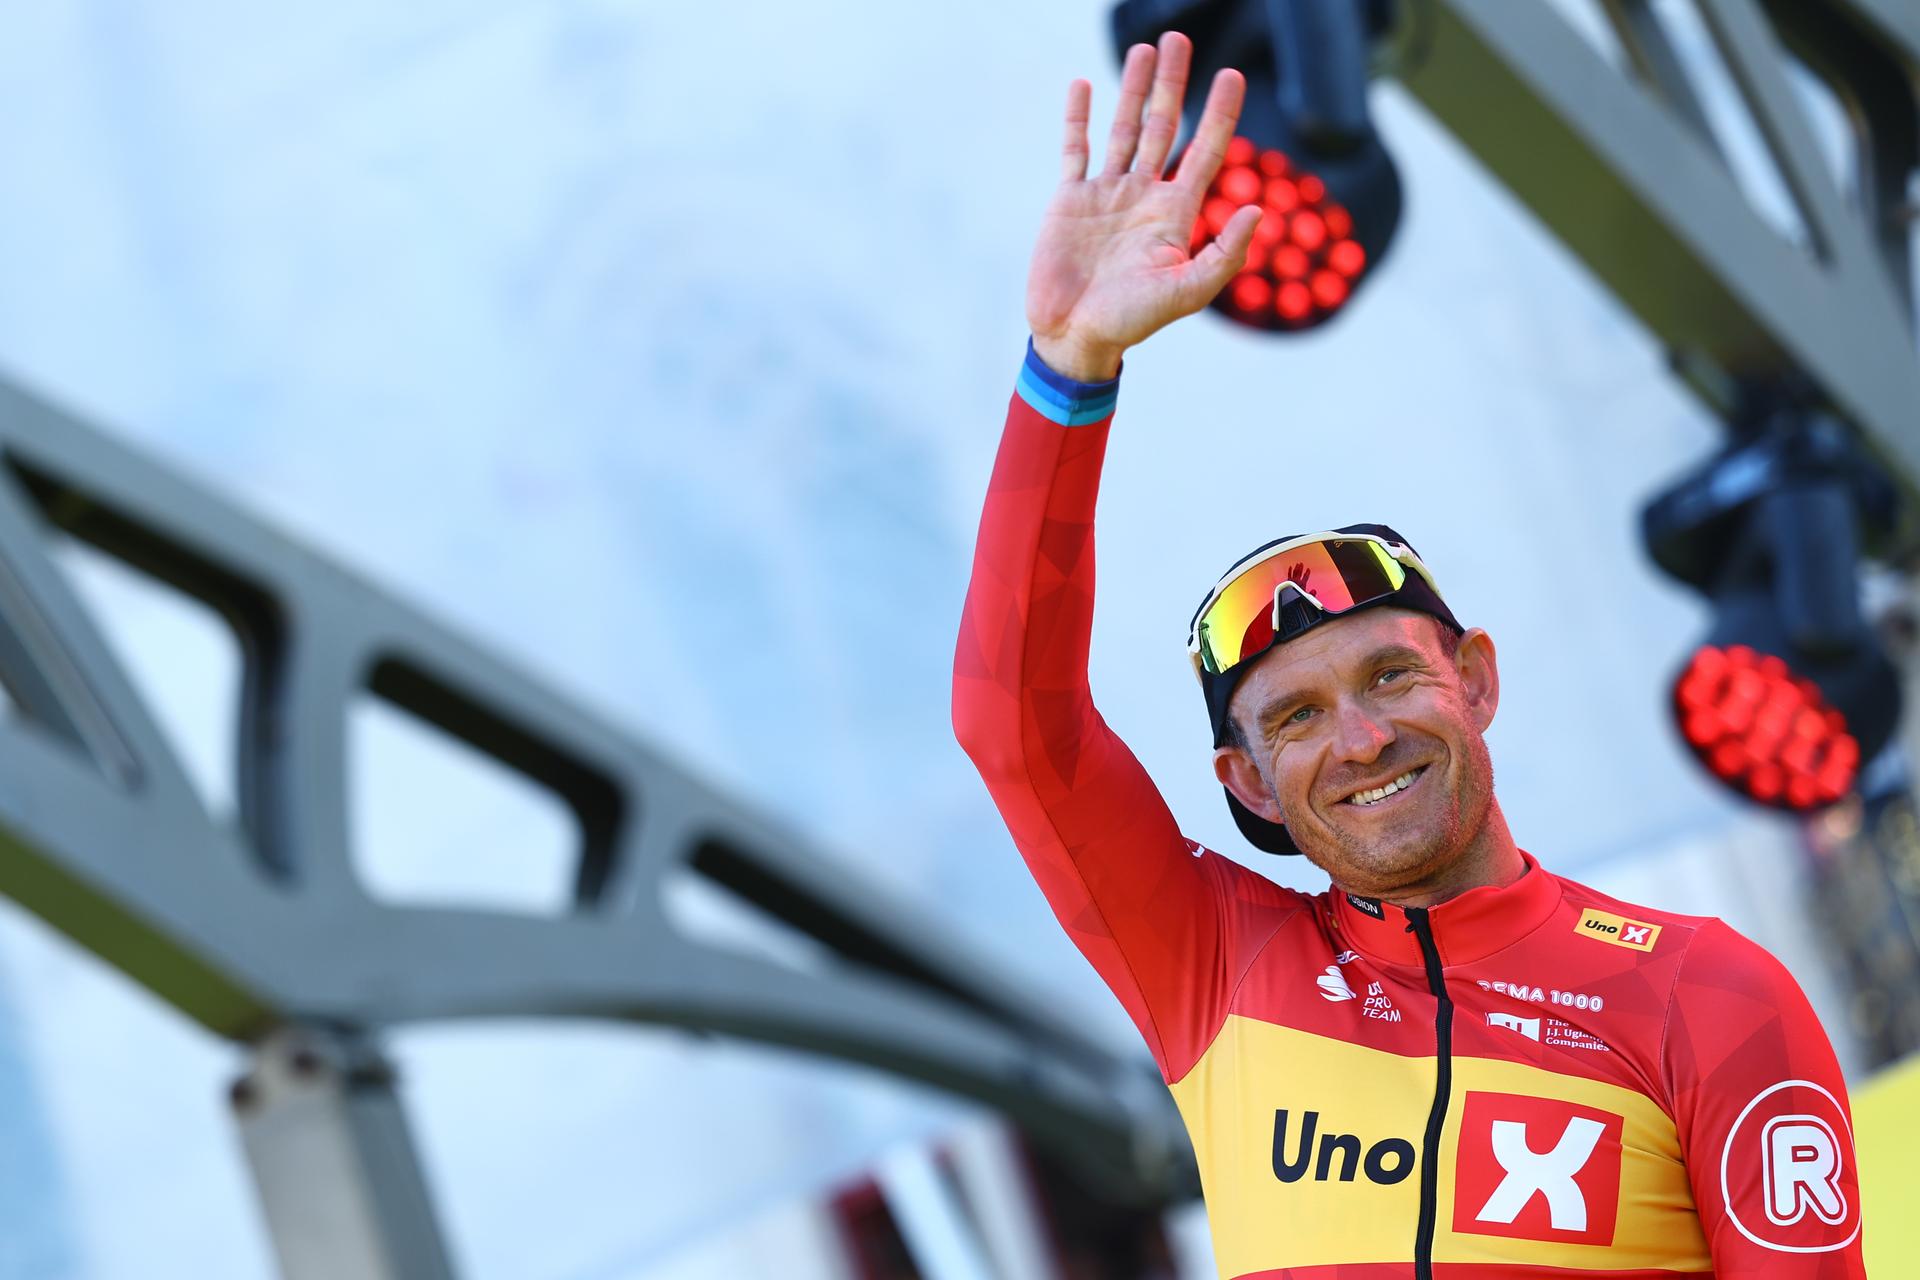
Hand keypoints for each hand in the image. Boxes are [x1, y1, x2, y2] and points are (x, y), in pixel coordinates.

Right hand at [1026, 32, 1261, 381]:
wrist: (1074, 336)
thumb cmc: (1131, 322)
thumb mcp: (1187, 291)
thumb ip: (1224, 253)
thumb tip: (1260, 209)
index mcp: (1175, 214)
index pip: (1205, 150)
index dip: (1219, 113)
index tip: (1231, 75)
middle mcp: (1144, 195)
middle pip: (1164, 125)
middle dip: (1173, 82)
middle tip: (1180, 40)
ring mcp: (1106, 194)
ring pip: (1124, 128)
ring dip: (1133, 88)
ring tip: (1144, 49)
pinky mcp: (1070, 200)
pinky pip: (1076, 149)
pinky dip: (1078, 117)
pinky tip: (1084, 86)